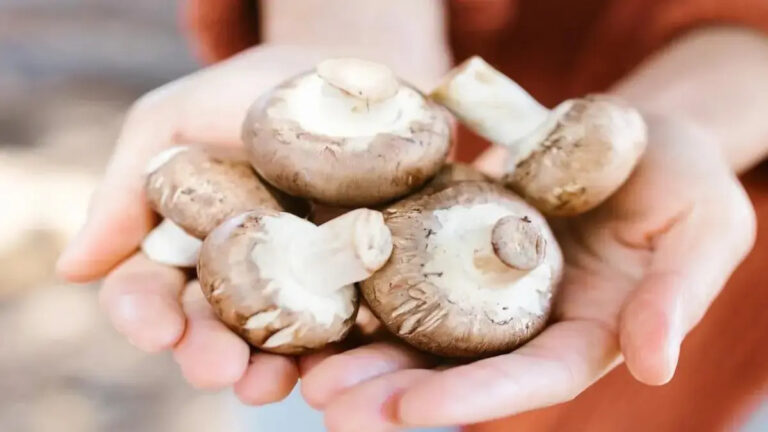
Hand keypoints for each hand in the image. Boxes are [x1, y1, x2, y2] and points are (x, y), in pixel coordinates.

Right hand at [56, 45, 336, 402]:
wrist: (345, 83)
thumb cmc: (247, 94)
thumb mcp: (173, 122)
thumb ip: (124, 191)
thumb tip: (73, 270)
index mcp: (180, 243)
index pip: (149, 291)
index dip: (143, 314)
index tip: (154, 328)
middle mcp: (233, 273)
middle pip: (209, 327)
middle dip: (205, 351)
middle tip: (216, 367)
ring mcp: (296, 283)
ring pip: (271, 339)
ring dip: (265, 368)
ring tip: (269, 382)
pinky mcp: (354, 285)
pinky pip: (342, 326)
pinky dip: (333, 349)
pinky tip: (331, 359)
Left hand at [298, 113, 756, 430]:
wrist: (638, 131)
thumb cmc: (686, 179)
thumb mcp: (703, 229)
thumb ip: (679, 295)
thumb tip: (655, 364)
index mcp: (585, 331)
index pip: (528, 378)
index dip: (474, 396)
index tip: (412, 412)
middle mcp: (526, 318)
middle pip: (457, 364)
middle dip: (394, 389)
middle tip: (328, 405)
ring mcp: (486, 280)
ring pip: (420, 324)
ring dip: (363, 351)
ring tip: (303, 373)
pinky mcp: (456, 235)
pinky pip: (406, 262)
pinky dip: (364, 285)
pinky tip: (317, 294)